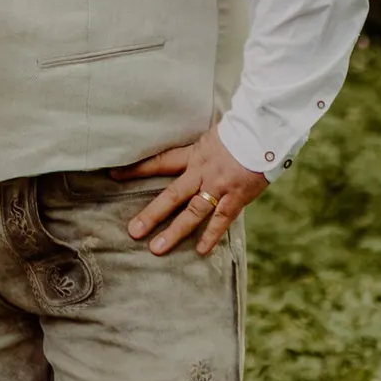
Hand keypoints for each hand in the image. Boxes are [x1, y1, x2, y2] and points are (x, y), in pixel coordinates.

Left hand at [117, 124, 266, 256]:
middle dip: (151, 214)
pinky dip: (211, 234)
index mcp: (195, 154)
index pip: (160, 161)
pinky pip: (222, 218)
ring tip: (157, 248)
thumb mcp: (215, 135)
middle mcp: (203, 171)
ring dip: (175, 231)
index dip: (137, 169)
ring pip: (193, 211)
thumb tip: (189, 158)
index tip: (114, 175)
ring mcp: (219, 186)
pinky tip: (200, 250)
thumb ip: (202, 151)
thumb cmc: (244, 130)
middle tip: (133, 231)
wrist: (267, 130)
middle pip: (172, 194)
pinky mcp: (237, 196)